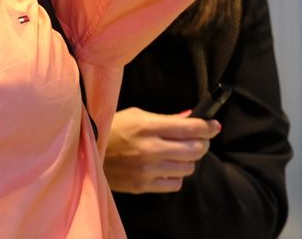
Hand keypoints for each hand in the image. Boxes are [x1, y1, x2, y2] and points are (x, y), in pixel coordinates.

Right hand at [103, 106, 219, 193]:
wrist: (87, 152)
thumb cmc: (112, 129)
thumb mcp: (137, 115)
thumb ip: (166, 119)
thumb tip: (192, 118)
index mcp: (148, 126)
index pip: (191, 129)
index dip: (208, 127)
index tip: (214, 126)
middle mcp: (150, 149)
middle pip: (195, 149)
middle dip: (202, 143)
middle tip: (199, 140)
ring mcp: (147, 169)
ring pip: (188, 167)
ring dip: (188, 160)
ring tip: (178, 154)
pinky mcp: (143, 185)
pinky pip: (175, 183)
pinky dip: (176, 175)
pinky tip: (166, 167)